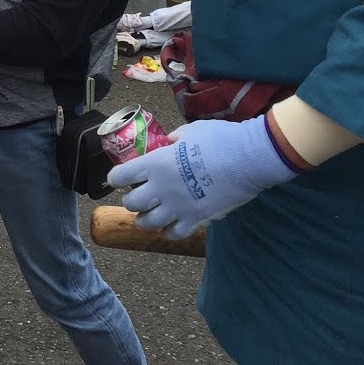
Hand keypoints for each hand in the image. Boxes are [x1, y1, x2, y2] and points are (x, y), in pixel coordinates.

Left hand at [108, 114, 297, 238]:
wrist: (248, 158)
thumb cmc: (219, 139)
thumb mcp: (190, 131)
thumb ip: (174, 140)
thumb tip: (169, 143)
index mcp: (156, 162)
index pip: (121, 175)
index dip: (116, 178)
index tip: (118, 179)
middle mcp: (161, 187)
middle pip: (131, 203)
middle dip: (131, 200)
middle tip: (137, 197)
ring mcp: (178, 206)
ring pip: (148, 223)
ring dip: (145, 220)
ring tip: (149, 216)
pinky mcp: (196, 219)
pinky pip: (174, 233)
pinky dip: (169, 232)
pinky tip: (170, 227)